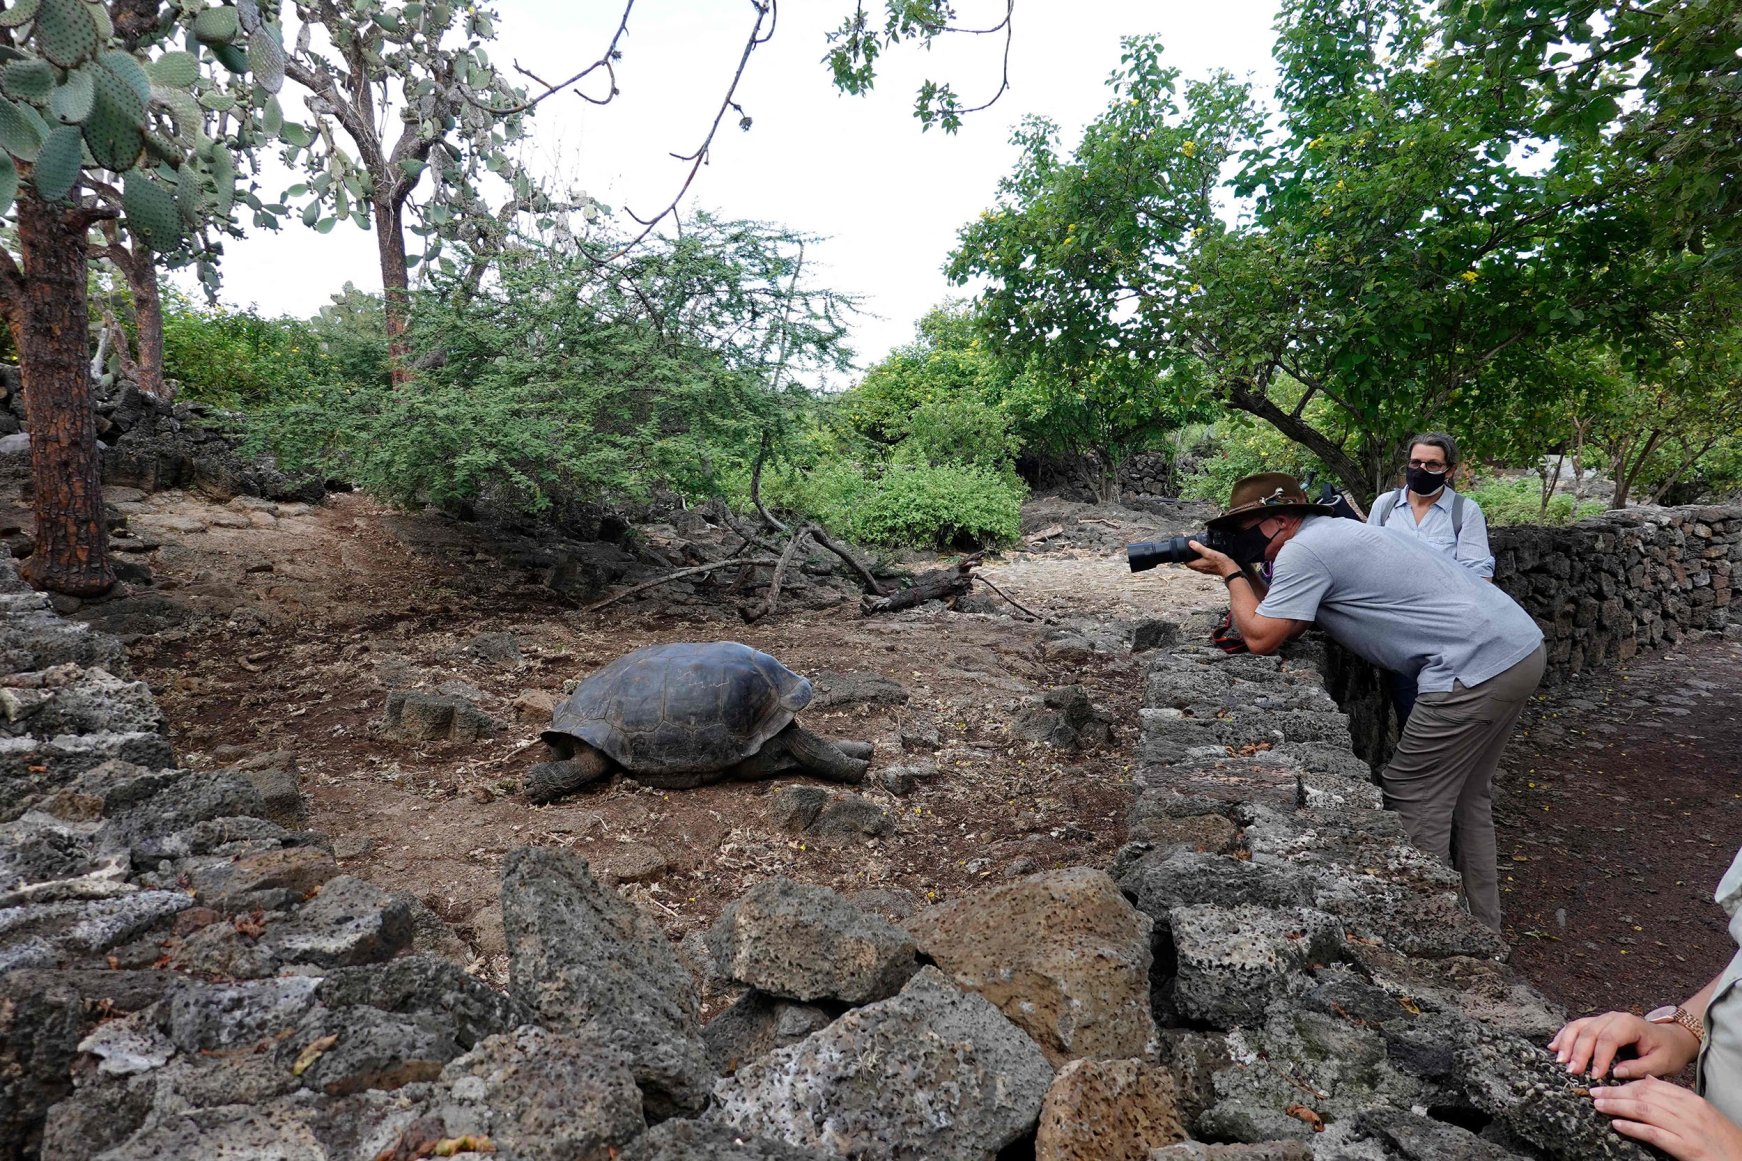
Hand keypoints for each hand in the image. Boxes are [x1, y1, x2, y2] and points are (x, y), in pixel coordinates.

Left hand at [1184, 540, 1236, 577]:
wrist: (1230, 570)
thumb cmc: (1220, 562)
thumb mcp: (1208, 552)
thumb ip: (1199, 548)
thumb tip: (1190, 543)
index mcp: (1198, 565)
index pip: (1187, 563)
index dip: (1184, 558)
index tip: (1185, 552)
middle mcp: (1200, 569)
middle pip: (1191, 564)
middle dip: (1190, 558)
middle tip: (1191, 551)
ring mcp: (1205, 570)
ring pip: (1197, 565)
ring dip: (1196, 559)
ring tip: (1198, 552)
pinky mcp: (1210, 570)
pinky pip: (1203, 565)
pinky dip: (1202, 561)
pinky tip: (1207, 556)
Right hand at [1549, 1011, 1698, 1079]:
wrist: (1670, 1039)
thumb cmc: (1666, 1051)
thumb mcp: (1662, 1063)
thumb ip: (1640, 1068)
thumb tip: (1616, 1073)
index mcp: (1629, 1024)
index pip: (1609, 1039)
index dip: (1599, 1057)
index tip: (1595, 1076)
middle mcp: (1612, 1018)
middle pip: (1589, 1032)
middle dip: (1578, 1052)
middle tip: (1572, 1071)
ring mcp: (1602, 1019)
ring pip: (1578, 1027)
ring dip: (1566, 1043)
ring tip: (1560, 1061)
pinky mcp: (1595, 1024)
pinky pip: (1575, 1027)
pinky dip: (1563, 1037)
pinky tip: (1553, 1047)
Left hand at [1592, 1077, 1741, 1159]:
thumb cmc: (1720, 1138)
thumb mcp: (1700, 1112)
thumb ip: (1674, 1096)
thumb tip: (1646, 1081)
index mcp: (1691, 1100)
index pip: (1652, 1086)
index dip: (1625, 1084)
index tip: (1606, 1084)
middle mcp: (1688, 1110)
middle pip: (1644, 1095)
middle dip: (1615, 1092)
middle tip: (1594, 1092)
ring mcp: (1687, 1129)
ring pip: (1645, 1110)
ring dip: (1617, 1106)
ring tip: (1599, 1105)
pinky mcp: (1686, 1148)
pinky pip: (1654, 1134)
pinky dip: (1633, 1128)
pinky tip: (1617, 1125)